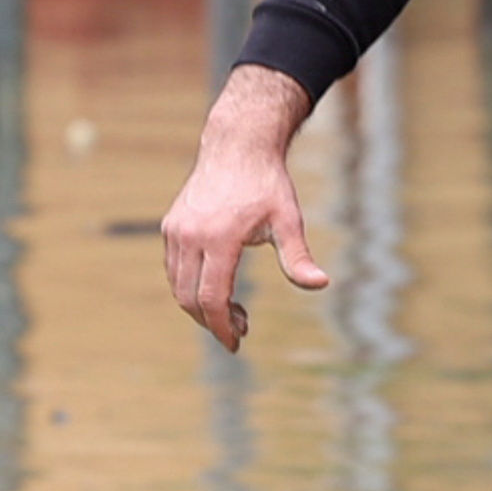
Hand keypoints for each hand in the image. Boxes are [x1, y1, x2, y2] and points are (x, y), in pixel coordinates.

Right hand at [157, 65, 325, 352]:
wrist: (238, 146)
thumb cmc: (267, 184)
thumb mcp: (289, 219)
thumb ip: (298, 257)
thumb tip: (321, 284)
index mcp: (219, 238)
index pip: (212, 298)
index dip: (222, 327)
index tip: (236, 344)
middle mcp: (190, 236)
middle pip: (190, 298)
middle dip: (213, 322)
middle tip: (241, 329)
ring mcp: (175, 231)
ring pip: (178, 286)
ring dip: (201, 306)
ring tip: (233, 311)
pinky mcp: (170, 226)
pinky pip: (174, 269)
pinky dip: (190, 286)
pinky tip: (217, 287)